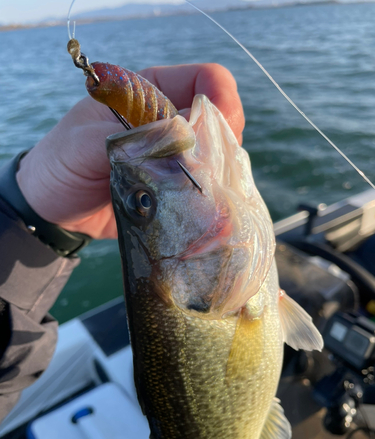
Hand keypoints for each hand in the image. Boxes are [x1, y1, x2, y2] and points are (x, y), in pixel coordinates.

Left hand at [17, 64, 244, 239]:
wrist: (54, 208)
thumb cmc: (62, 165)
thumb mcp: (85, 144)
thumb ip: (131, 136)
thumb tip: (184, 136)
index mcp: (147, 93)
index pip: (203, 79)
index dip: (220, 97)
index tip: (220, 127)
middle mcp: (167, 120)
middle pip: (219, 117)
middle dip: (222, 138)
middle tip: (210, 165)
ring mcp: (173, 153)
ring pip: (217, 152)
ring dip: (217, 168)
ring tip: (201, 186)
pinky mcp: (174, 184)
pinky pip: (206, 183)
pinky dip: (210, 191)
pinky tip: (199, 200)